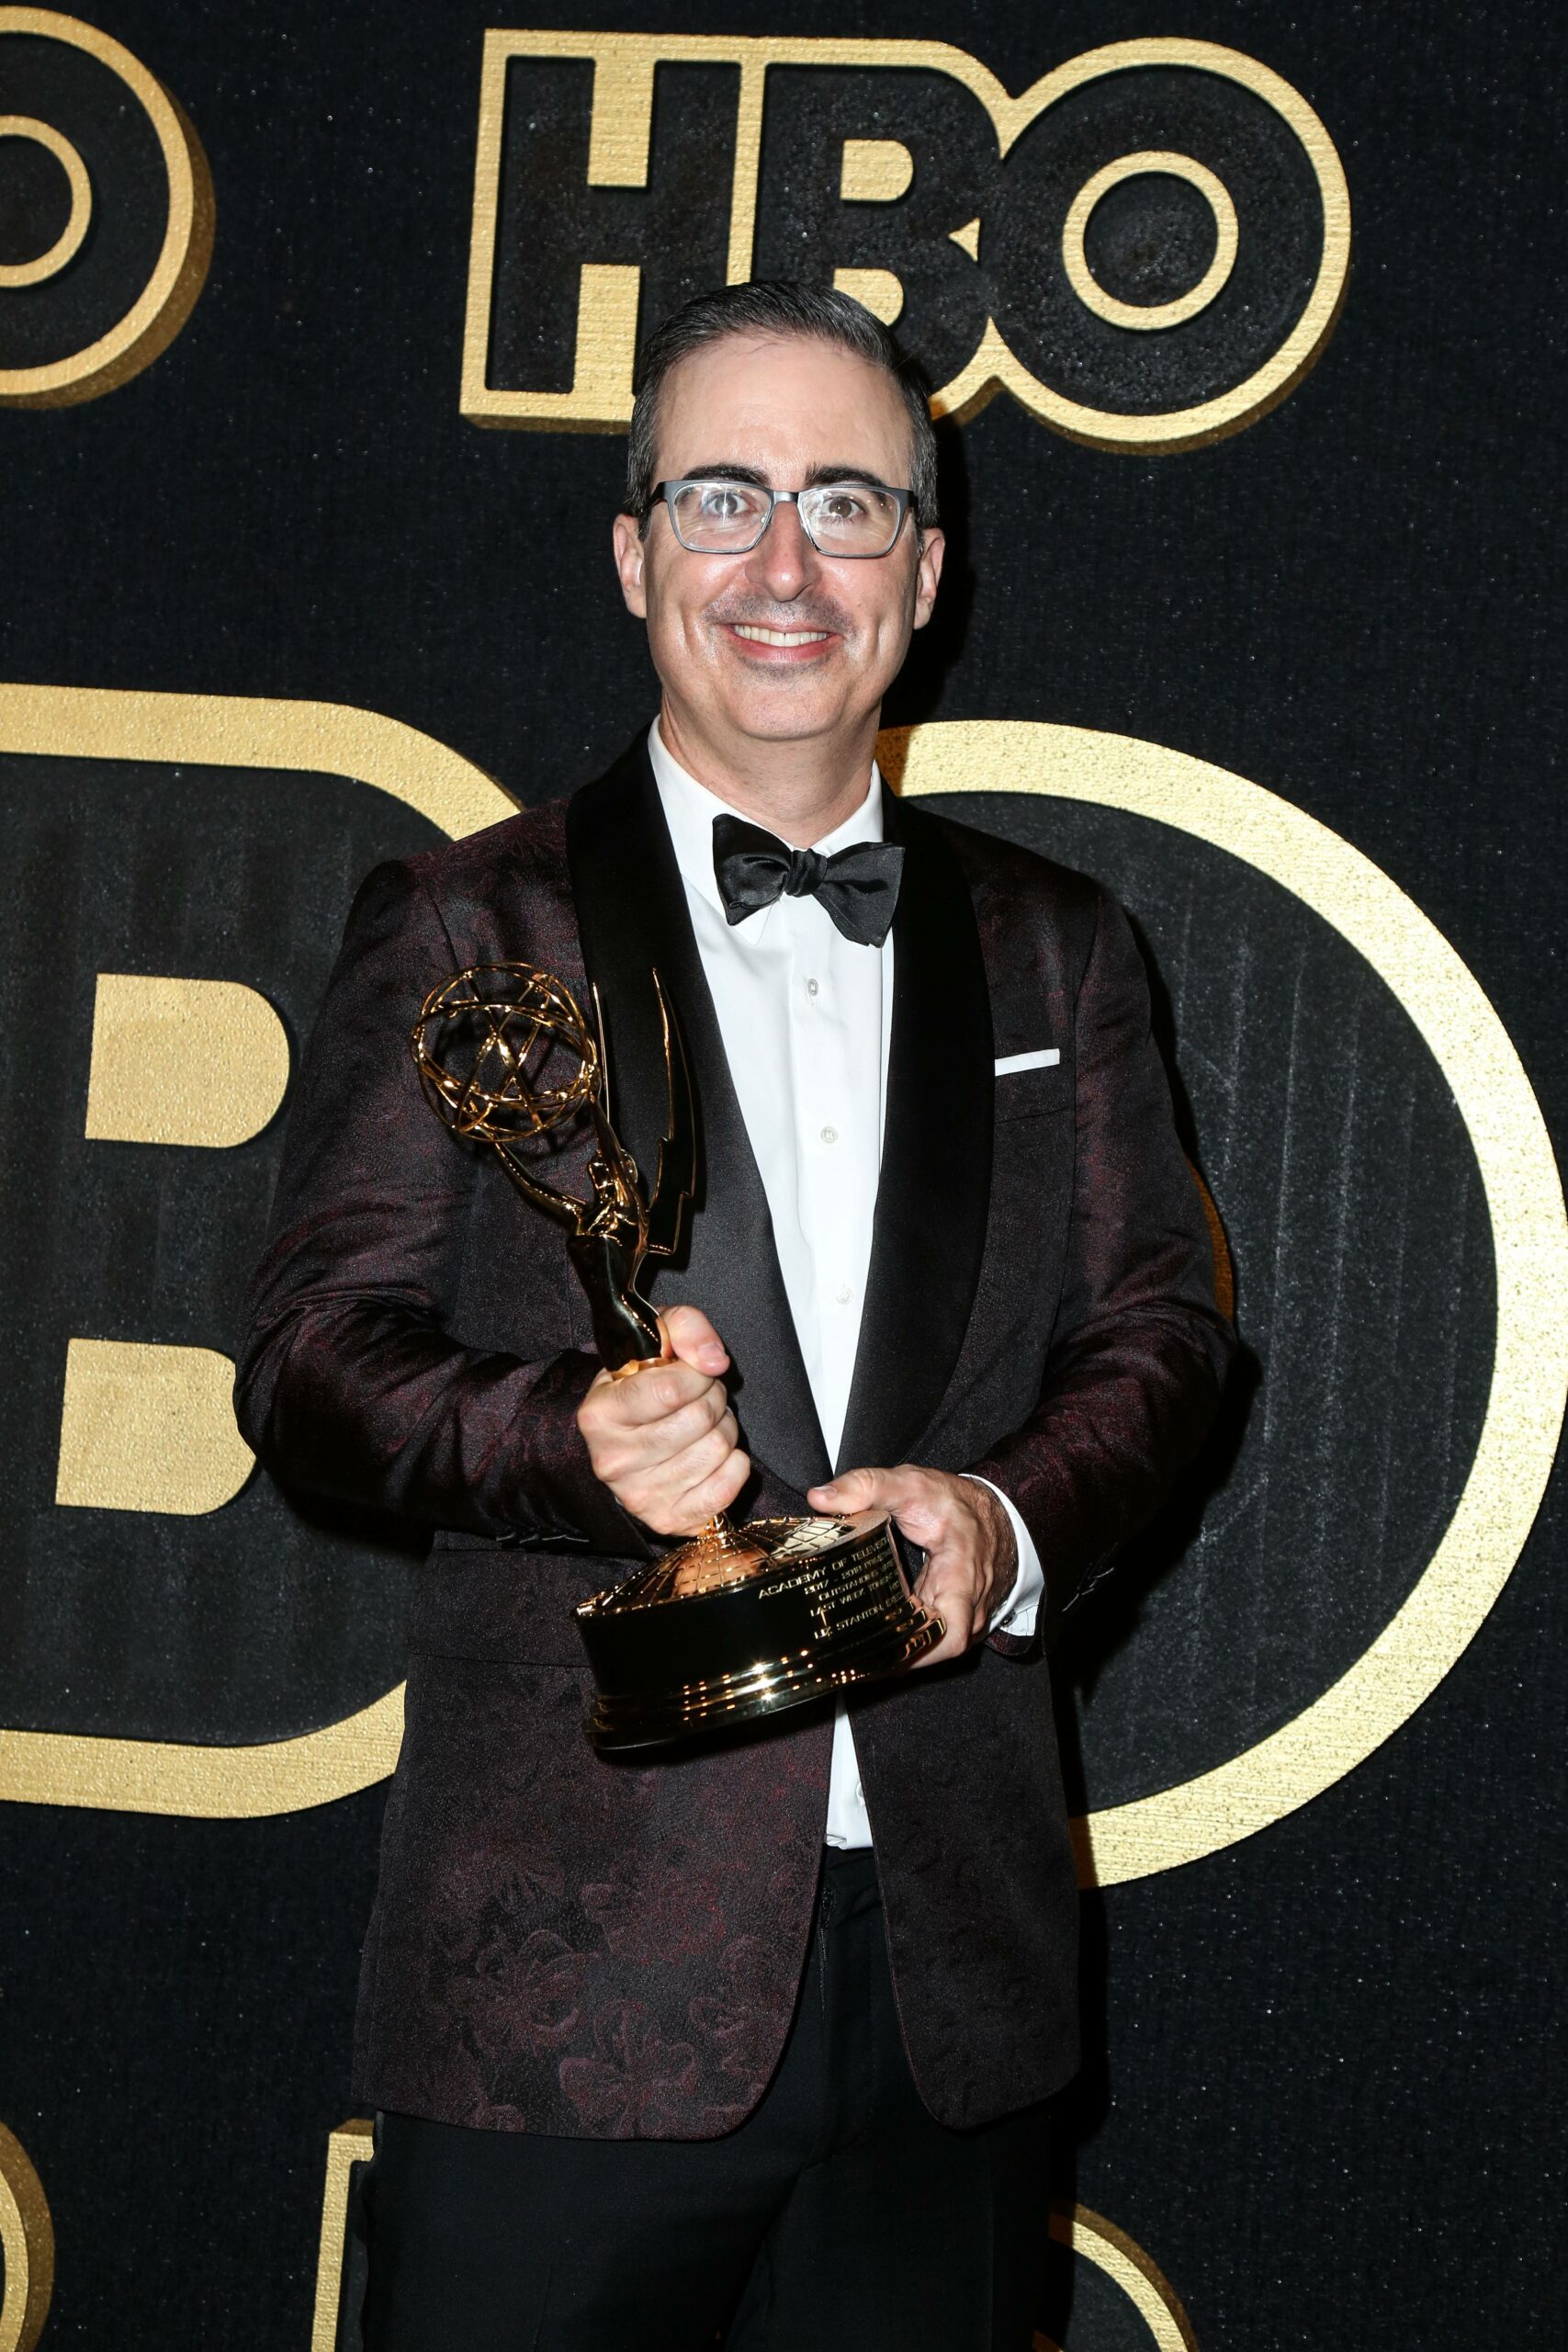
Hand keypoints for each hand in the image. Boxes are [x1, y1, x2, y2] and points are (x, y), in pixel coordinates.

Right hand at [576, 1305, 749, 1536]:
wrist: (629, 1435)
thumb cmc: (643, 1382)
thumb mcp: (656, 1338)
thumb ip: (686, 1328)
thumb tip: (714, 1361)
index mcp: (599, 1414)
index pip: (672, 1389)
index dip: (699, 1374)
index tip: (695, 1371)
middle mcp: (612, 1460)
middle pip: (699, 1418)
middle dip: (714, 1398)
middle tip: (701, 1398)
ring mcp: (638, 1496)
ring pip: (718, 1449)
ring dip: (724, 1429)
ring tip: (703, 1426)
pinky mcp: (667, 1519)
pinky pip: (726, 1489)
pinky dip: (734, 1466)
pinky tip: (715, 1456)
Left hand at [806, 1464, 1017, 1666]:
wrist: (987, 1513)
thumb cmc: (954, 1503)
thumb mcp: (911, 1485)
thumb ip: (866, 1487)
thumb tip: (820, 1499)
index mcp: (961, 1579)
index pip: (951, 1636)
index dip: (917, 1653)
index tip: (878, 1652)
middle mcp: (966, 1608)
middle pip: (931, 1651)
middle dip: (892, 1658)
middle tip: (846, 1660)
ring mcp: (959, 1617)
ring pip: (928, 1649)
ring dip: (895, 1654)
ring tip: (849, 1657)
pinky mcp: (947, 1619)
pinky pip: (926, 1639)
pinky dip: (901, 1642)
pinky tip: (869, 1643)